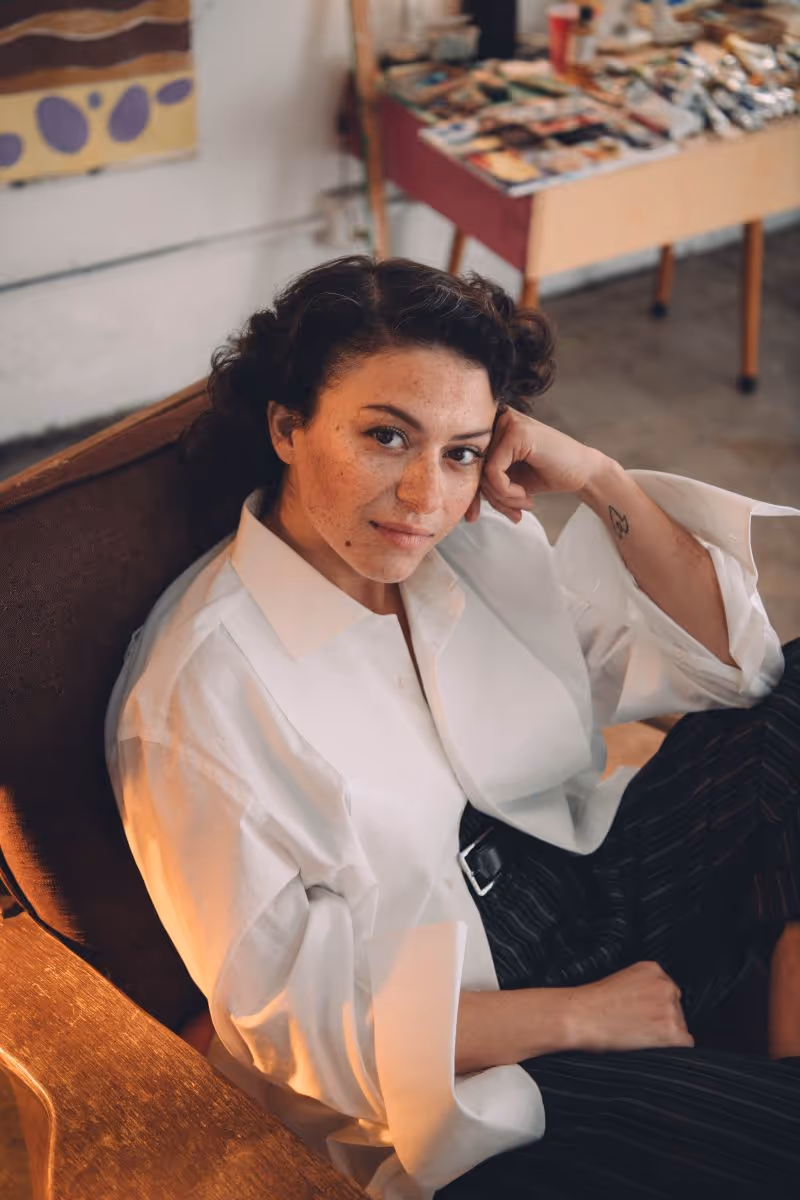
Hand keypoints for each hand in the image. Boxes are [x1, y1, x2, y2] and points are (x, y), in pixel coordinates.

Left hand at [464, 406, 605, 524]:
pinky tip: (526, 497)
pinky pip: (493, 472)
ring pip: (483, 472)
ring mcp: (507, 422)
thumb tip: (460, 504)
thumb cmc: (546, 475)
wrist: (582, 473)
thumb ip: (484, 484)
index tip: (474, 517)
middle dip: (491, 499)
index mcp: (492, 429)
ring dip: (502, 499)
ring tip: (523, 505)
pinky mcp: (516, 431)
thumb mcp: (508, 481)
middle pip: (473, 468)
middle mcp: (497, 420)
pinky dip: (507, 492)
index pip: (467, 464)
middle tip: (513, 513)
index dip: (470, 493)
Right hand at [566, 961, 694, 1053]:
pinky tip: (649, 1045)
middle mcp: (665, 985)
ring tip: (639, 1035)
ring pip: (680, 1027)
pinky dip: (670, 1049)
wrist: (581, 1016)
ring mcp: (670, 1008)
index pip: (667, 991)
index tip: (643, 1014)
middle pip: (676, 1009)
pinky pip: (685, 1045)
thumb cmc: (591, 1003)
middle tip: (638, 1026)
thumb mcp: (620, 980)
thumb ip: (642, 987)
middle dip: (661, 1020)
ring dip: (665, 1034)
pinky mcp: (671, 1030)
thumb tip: (650, 1006)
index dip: (655, 1007)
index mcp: (652, 969)